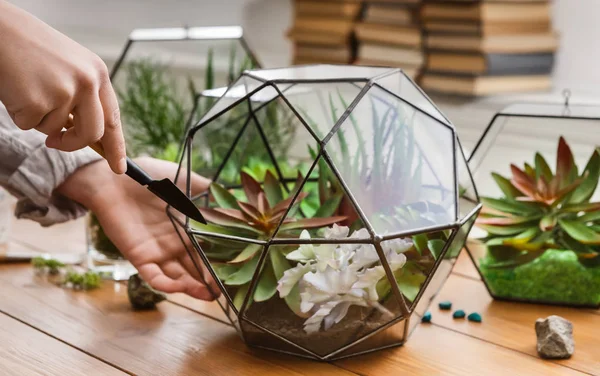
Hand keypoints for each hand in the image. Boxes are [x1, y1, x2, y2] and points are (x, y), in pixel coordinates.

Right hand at [0, 1, 125, 173]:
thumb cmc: (30, 47)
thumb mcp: (69, 66)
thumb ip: (83, 96)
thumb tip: (87, 134)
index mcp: (98, 73)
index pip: (113, 118)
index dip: (116, 145)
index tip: (119, 167)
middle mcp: (87, 83)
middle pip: (91, 133)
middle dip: (73, 144)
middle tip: (55, 143)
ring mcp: (63, 93)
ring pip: (54, 129)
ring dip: (37, 117)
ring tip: (27, 87)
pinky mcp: (37, 101)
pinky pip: (29, 124)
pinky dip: (19, 113)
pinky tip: (15, 89)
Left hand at [58, 157, 217, 299]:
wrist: (112, 179)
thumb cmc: (146, 176)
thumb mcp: (181, 178)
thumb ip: (204, 186)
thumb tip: (231, 193)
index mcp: (188, 226)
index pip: (209, 247)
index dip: (223, 258)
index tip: (241, 266)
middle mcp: (175, 243)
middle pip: (197, 266)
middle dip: (212, 280)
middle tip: (228, 290)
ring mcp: (159, 252)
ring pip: (179, 276)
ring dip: (194, 288)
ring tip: (210, 296)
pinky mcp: (140, 257)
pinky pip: (154, 277)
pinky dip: (166, 285)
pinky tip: (180, 288)